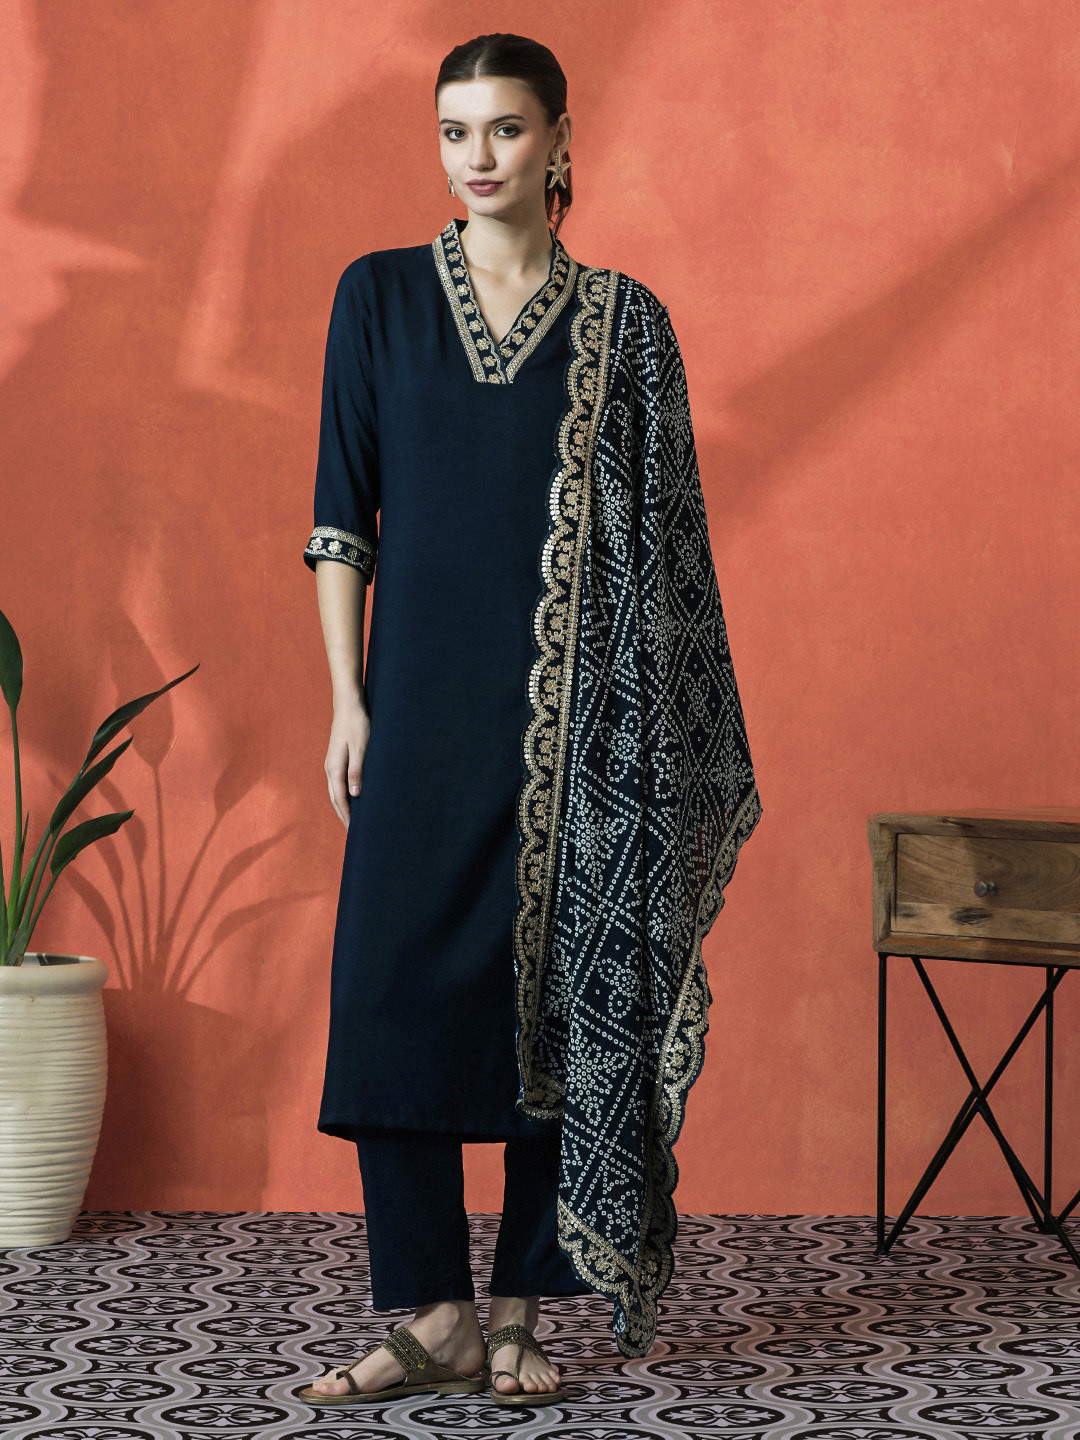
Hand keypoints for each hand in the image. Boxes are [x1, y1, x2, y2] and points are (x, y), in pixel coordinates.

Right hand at [325, 689, 369, 827]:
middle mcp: (330, 768)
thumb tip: (354, 794)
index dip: (347, 816)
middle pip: (334, 798)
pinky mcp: (336, 759)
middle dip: (343, 815)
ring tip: (351, 819)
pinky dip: (343, 795)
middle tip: (352, 833)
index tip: (353, 831)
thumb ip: (357, 771)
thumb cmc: (357, 724)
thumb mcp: (361, 747)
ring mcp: (331, 763)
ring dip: (342, 806)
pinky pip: (337, 783)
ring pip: (335, 791)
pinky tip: (351, 797)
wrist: (348, 705)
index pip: (340, 798)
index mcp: (335, 768)